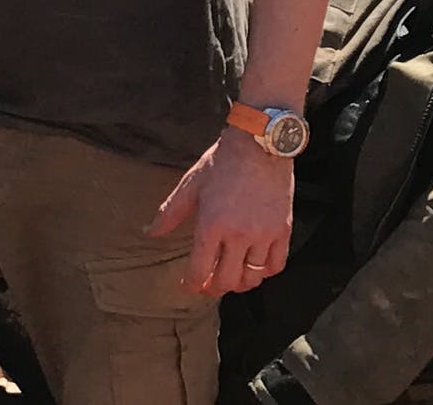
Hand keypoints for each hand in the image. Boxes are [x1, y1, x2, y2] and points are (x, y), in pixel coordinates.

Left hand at [148, 129, 293, 297]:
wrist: (259, 144)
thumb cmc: (222, 163)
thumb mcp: (191, 185)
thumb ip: (170, 213)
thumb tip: (150, 233)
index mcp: (211, 226)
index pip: (199, 270)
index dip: (191, 285)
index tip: (188, 287)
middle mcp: (238, 236)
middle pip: (226, 280)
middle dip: (213, 288)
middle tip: (207, 285)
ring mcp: (263, 235)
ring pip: (252, 277)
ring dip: (239, 284)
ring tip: (230, 278)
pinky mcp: (282, 230)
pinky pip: (275, 265)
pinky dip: (264, 272)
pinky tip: (254, 267)